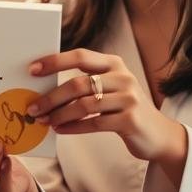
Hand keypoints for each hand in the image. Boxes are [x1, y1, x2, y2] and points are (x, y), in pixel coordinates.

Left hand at [27, 49, 188, 177]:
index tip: (32, 69)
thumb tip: (45, 90)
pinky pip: (94, 123)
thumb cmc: (125, 110)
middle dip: (51, 97)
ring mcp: (128, 98)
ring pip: (83, 105)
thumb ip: (85, 84)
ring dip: (59, 114)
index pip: (80, 56)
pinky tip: (60, 130)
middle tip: (33, 108)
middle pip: (78, 84)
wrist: (159, 135)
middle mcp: (123, 77)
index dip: (54, 61)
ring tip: (44, 122)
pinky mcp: (130, 119)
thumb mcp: (110, 89)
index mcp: (114, 63)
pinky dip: (73, 127)